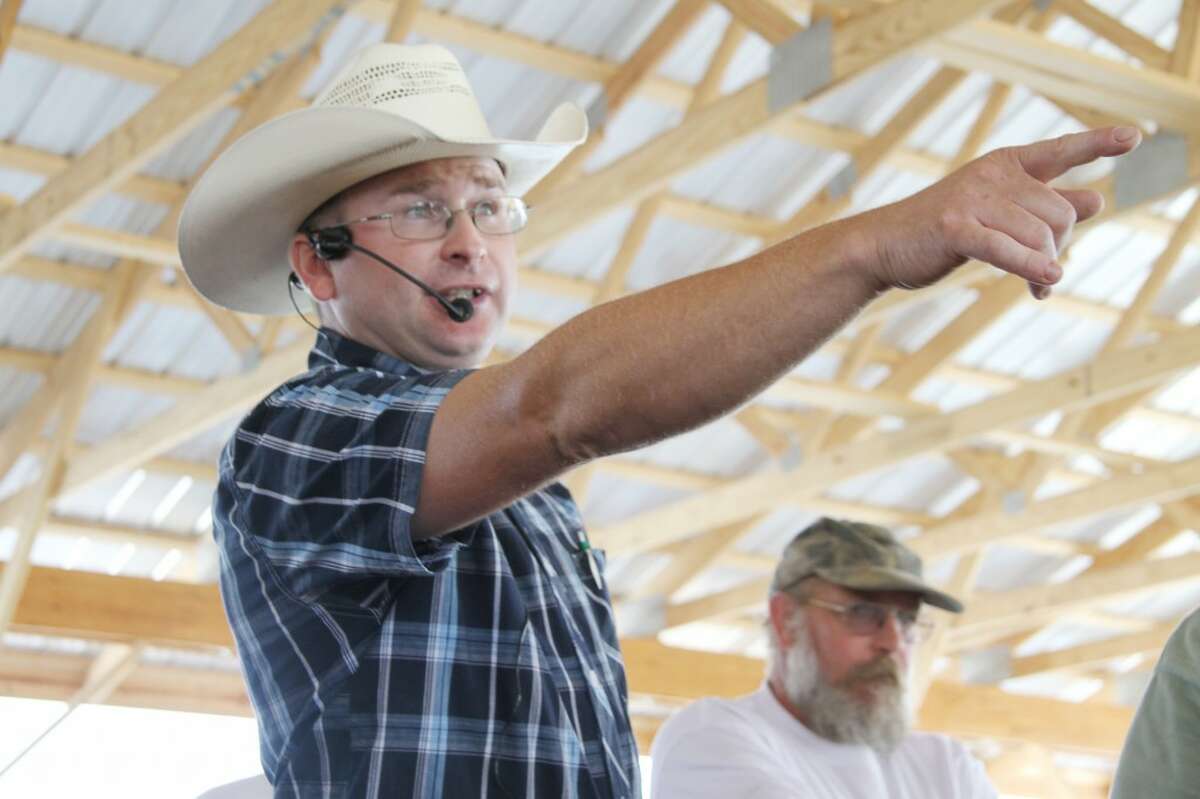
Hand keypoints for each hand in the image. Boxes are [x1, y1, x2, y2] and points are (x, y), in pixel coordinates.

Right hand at [865, 126, 1140, 298]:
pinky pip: (1007, 251)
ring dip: (1045, 268)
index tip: (1133, 137)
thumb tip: (1097, 200)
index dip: (1096, 144)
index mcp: (1004, 164)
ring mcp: (972, 199)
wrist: (881, 245)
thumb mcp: (995, 212)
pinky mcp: (955, 228)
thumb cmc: (939, 231)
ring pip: (1038, 236)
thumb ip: (1042, 205)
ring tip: (1041, 287)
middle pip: (1058, 212)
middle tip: (1047, 272)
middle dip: (1060, 247)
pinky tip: (1046, 285)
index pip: (1059, 151)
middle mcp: (992, 175)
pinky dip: (1031, 268)